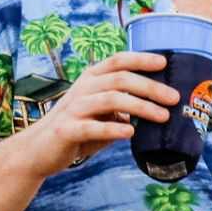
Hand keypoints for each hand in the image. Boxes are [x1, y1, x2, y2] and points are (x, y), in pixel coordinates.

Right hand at [15, 51, 175, 176]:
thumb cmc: (77, 129)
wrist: (37, 151)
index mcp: (91, 80)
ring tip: (163, 116)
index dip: (141, 59)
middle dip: (150, 87)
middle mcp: (82, 89)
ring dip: (140, 107)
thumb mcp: (102, 114)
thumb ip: (124, 109)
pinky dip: (112, 129)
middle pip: (120, 79)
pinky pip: (92, 127)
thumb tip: (161, 108)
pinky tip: (130, 133)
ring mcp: (73, 109)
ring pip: (110, 100)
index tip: (164, 62)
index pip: (117, 61)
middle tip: (174, 98)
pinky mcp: (66, 130)